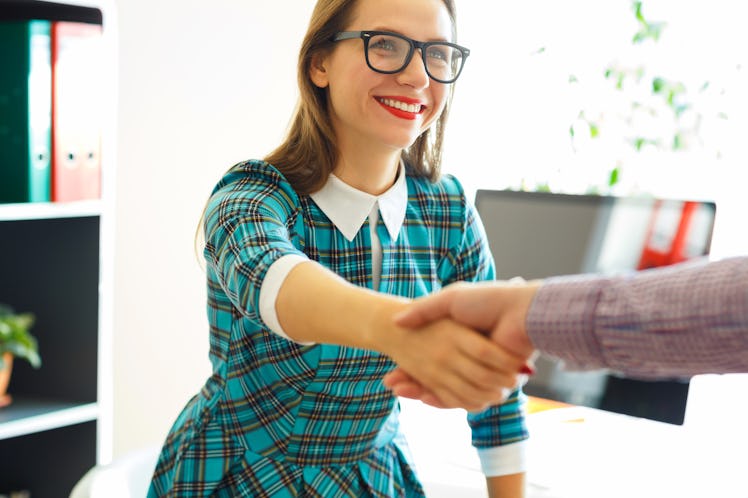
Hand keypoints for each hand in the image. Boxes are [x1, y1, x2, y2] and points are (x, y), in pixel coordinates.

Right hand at [383, 280, 540, 406]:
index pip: (428, 358)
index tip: (391, 368)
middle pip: (433, 376)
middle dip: (410, 379)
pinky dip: (441, 399)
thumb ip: (425, 309)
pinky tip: (422, 395)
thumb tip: (396, 320)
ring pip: (443, 388)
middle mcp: (466, 358)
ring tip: (399, 387)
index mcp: (458, 338)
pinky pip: (460, 396)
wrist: (520, 311)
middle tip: (390, 382)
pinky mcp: (487, 381)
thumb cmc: (487, 300)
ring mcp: (476, 371)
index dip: (410, 364)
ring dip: (421, 390)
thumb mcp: (449, 300)